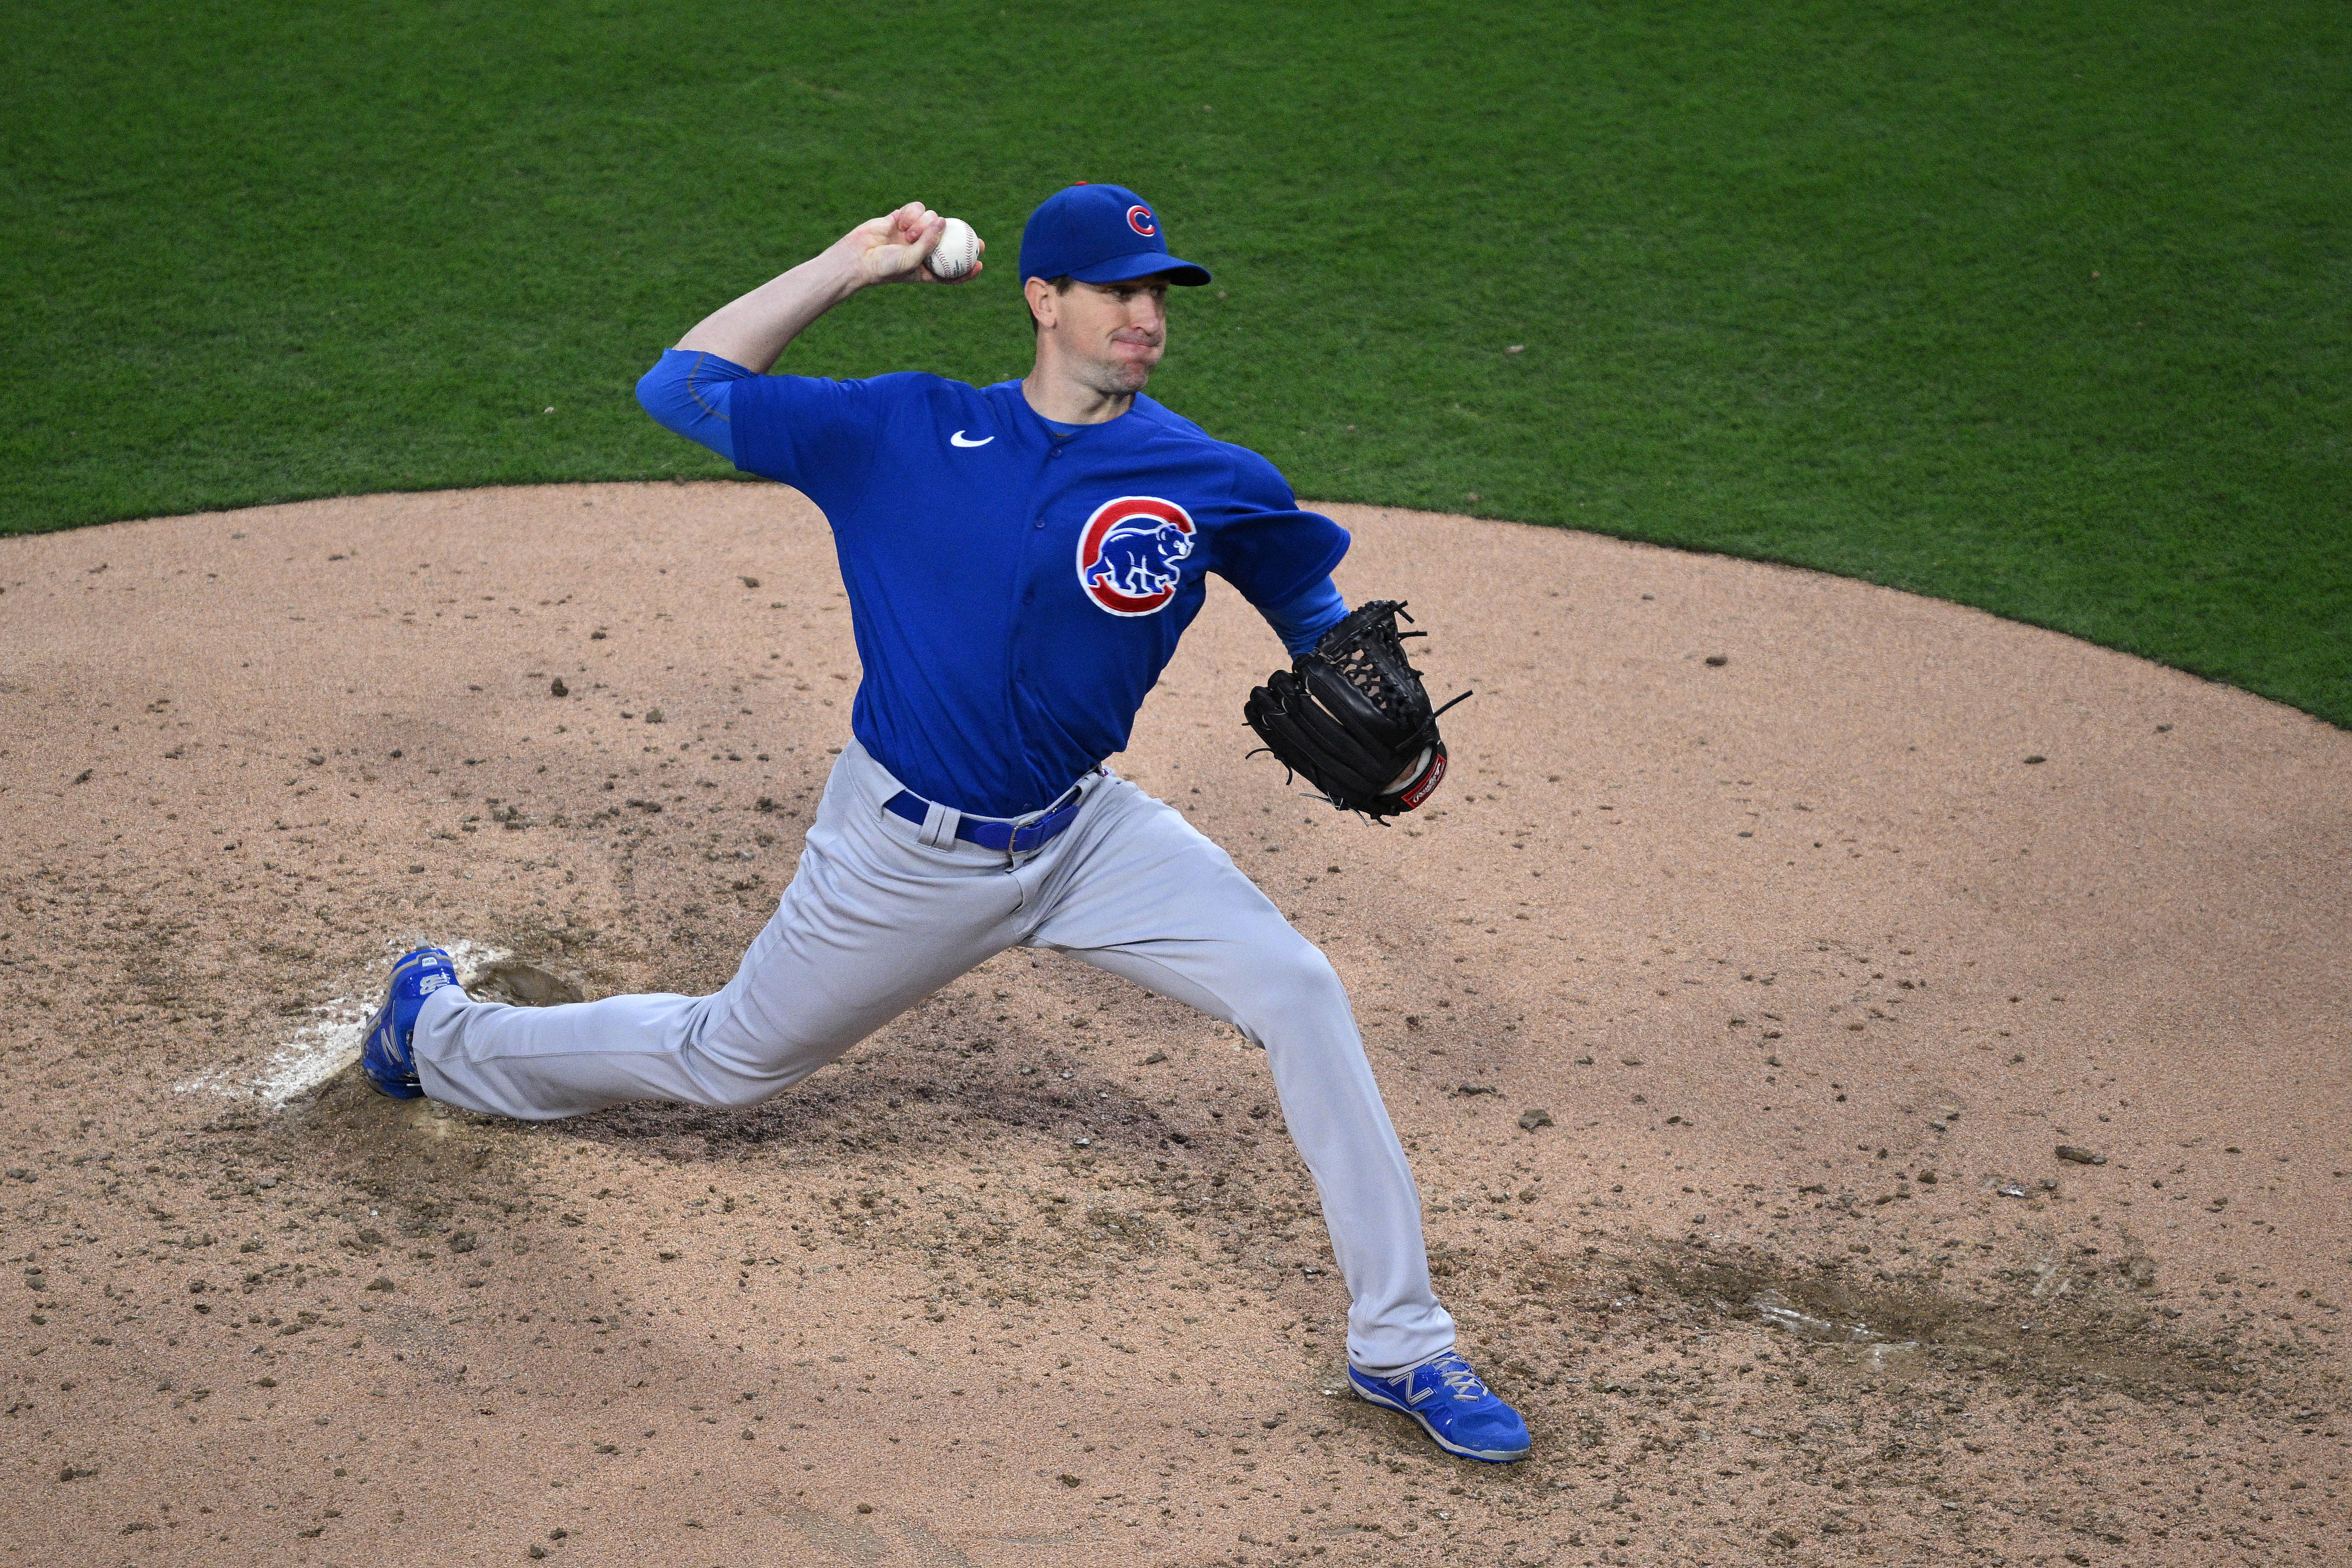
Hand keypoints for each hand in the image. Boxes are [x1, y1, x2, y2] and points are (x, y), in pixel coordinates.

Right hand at [833, 202, 984, 287]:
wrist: (857, 257)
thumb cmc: (885, 267)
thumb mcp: (911, 260)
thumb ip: (929, 242)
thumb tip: (944, 221)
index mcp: (926, 268)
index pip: (951, 271)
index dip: (967, 269)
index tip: (981, 262)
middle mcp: (921, 250)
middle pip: (946, 238)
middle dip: (958, 236)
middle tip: (973, 235)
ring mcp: (911, 232)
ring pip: (932, 218)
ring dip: (923, 223)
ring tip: (908, 233)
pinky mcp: (901, 218)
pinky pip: (916, 208)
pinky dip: (912, 213)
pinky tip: (900, 222)